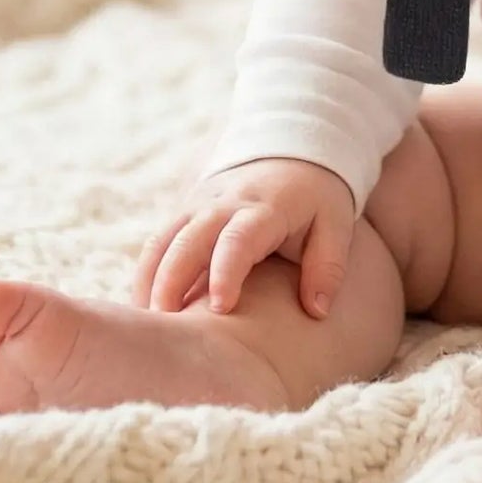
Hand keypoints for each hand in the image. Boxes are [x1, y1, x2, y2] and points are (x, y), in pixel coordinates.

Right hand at [132, 156, 354, 319]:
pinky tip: (146, 313)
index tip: (220, 309)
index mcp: (263, 208)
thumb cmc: (315, 198)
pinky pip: (156, 243)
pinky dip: (146, 276)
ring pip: (162, 241)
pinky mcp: (184, 211)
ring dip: (150, 282)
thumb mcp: (335, 225)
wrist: (292, 150)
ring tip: (150, 330)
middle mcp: (223, 204)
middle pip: (187, 241)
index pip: (238, 239)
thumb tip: (317, 311)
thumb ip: (328, 267)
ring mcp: (198, 205)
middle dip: (172, 283)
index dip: (226, 272)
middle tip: (168, 331)